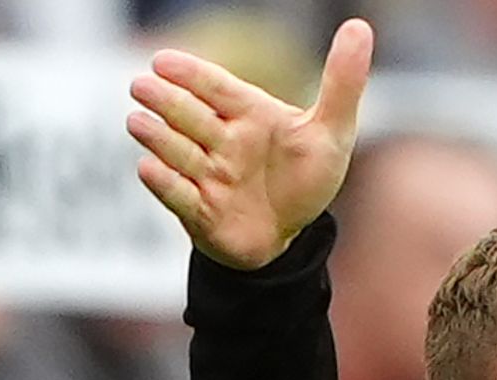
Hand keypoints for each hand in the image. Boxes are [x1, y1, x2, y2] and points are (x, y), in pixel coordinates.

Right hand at [126, 20, 373, 269]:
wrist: (291, 237)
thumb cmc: (306, 178)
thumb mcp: (332, 131)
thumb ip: (342, 82)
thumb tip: (360, 26)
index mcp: (249, 115)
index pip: (217, 88)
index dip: (191, 75)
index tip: (163, 61)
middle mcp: (222, 141)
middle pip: (190, 116)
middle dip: (166, 102)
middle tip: (142, 86)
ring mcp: (208, 176)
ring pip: (179, 152)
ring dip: (158, 139)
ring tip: (137, 122)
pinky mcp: (200, 212)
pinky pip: (179, 196)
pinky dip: (165, 184)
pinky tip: (148, 168)